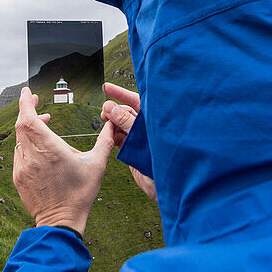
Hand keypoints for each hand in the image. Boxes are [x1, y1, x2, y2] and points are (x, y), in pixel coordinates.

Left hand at [13, 87, 114, 235]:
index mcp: (49, 149)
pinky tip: (38, 146)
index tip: (28, 92)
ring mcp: (22, 167)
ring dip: (28, 128)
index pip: (29, 118)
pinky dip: (26, 143)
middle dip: (27, 110)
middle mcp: (32, 156)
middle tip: (36, 102)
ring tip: (43, 124)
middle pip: (21, 125)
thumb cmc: (80, 194)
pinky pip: (18, 153)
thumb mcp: (97, 165)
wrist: (61, 222)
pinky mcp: (19, 177)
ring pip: (19, 139)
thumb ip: (105, 141)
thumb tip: (113, 125)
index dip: (26, 102)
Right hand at [101, 82, 157, 202]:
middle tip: (104, 112)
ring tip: (104, 123)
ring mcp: (139, 138)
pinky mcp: (133, 150)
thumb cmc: (166, 157)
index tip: (106, 87)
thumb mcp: (143, 135)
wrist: (168, 185)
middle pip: (125, 112)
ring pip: (120, 125)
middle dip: (113, 110)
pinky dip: (111, 135)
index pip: (136, 100)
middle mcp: (146, 127)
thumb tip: (110, 107)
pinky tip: (107, 134)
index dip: (121, 93)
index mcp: (155, 119)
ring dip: (111, 123)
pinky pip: (118, 138)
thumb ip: (126, 121)